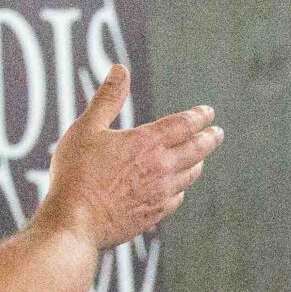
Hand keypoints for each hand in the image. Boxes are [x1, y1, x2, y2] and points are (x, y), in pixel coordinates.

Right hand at [37, 66, 220, 249]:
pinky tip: (175, 189)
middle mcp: (161, 167)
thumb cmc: (75, 174)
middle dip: (210, 138)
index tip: (207, 112)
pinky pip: (176, 198)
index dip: (199, 116)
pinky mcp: (154, 215)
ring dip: (197, 163)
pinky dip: (180, 189)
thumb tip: (120, 70)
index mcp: (147, 141)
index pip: (185, 124)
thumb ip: (107, 99)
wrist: (74, 222)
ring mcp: (160, 193)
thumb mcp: (86, 129)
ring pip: (190, 175)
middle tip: (217, 133)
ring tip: (198, 159)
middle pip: (198, 149)